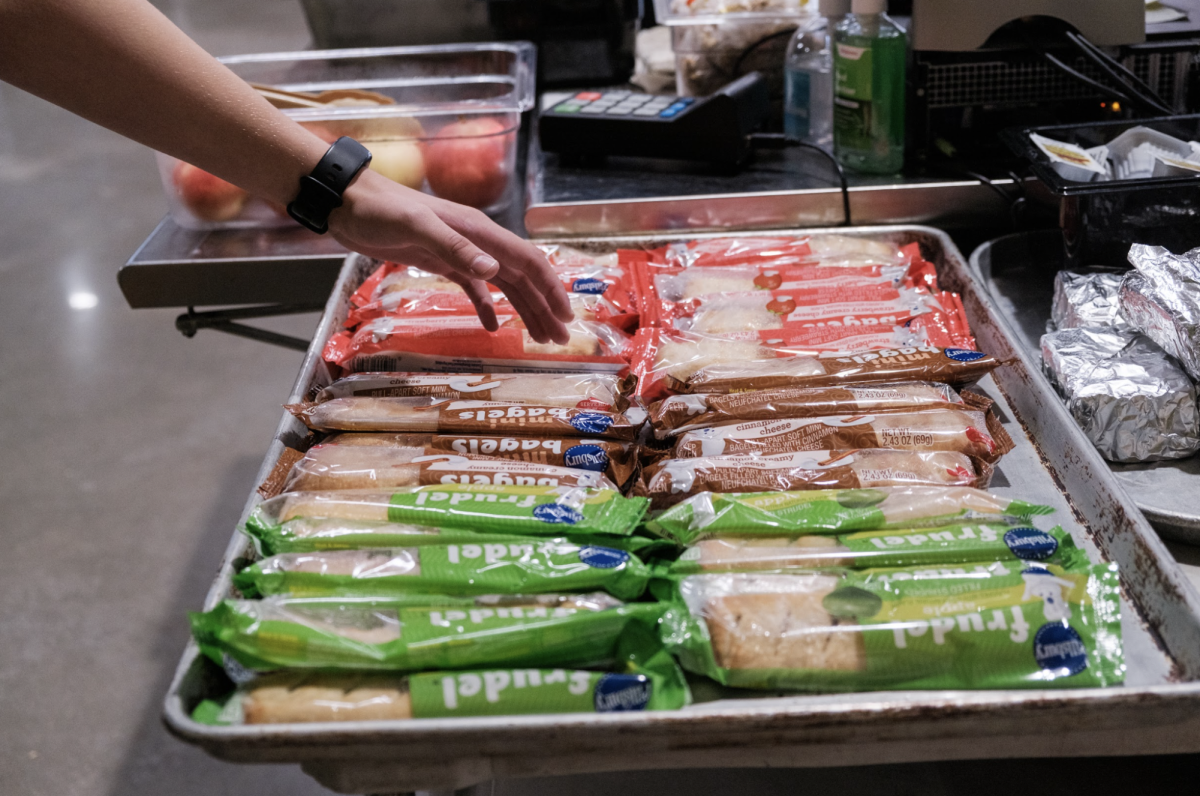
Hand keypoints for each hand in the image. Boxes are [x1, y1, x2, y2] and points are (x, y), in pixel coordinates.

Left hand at [328, 169, 573, 344]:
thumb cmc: (380, 210)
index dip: (550, 288)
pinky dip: (488, 307)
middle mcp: (478, 242)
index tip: (566, 316)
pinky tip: (495, 328)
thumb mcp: (417, 227)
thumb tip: (495, 271)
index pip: (528, 261)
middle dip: (545, 307)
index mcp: (480, 231)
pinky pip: (475, 289)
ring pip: (504, 284)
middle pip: (522, 277)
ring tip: (540, 337)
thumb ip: (456, 248)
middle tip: (561, 339)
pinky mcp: (441, 262)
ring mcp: (461, 252)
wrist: (347, 201)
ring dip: (524, 310)